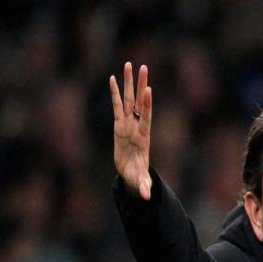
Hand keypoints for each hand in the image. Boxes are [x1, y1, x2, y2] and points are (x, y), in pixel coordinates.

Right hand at [110, 62, 152, 199]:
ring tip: (130, 65)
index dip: (147, 104)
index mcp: (143, 137)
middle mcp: (137, 126)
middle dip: (140, 85)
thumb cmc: (137, 176)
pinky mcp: (119, 125)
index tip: (149, 89)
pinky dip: (115, 93)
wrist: (132, 173)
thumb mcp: (140, 181)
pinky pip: (117, 106)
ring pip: (128, 100)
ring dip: (129, 83)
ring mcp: (128, 124)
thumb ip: (144, 186)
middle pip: (139, 103)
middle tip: (143, 67)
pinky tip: (114, 78)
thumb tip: (147, 196)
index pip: (146, 117)